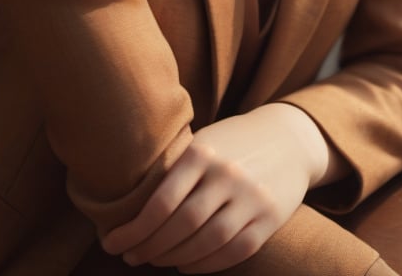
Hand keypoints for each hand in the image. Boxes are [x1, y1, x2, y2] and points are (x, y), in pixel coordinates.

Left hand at [101, 103, 329, 272]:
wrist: (289, 138)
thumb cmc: (233, 142)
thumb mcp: (205, 142)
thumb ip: (177, 169)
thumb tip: (130, 209)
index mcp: (204, 152)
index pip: (161, 202)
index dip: (133, 230)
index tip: (112, 242)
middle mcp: (228, 174)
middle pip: (181, 225)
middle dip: (150, 247)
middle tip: (131, 257)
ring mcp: (251, 197)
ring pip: (207, 241)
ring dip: (174, 258)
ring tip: (155, 260)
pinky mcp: (270, 217)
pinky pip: (233, 250)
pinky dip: (205, 265)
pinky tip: (186, 265)